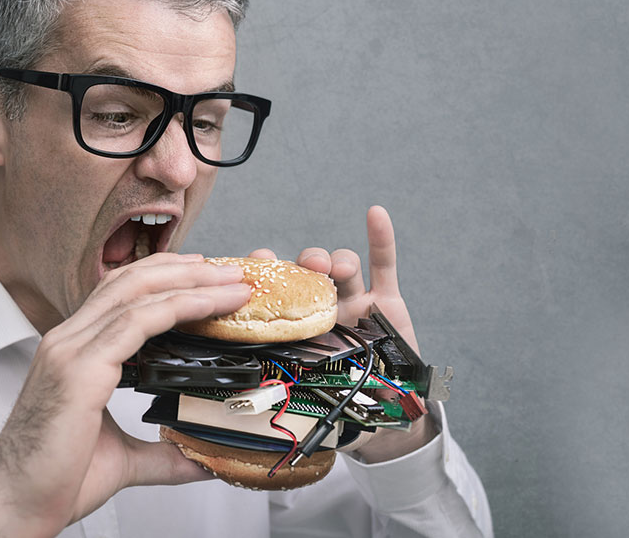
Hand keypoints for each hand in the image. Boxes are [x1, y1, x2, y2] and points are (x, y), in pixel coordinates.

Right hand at [0, 253, 251, 537]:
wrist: (15, 507)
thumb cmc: (54, 480)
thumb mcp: (123, 457)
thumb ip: (163, 453)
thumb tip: (200, 459)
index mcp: (76, 350)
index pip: (123, 293)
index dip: (168, 275)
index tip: (209, 275)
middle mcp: (70, 340)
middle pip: (132, 280)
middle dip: (187, 270)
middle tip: (232, 271)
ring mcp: (70, 350)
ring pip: (136, 293)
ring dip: (191, 283)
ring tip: (232, 282)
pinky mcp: (78, 370)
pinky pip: (135, 323)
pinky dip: (177, 307)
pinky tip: (207, 305)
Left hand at [250, 206, 434, 462]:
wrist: (386, 415)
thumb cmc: (342, 402)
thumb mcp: (307, 394)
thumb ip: (283, 387)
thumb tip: (241, 410)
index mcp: (298, 326)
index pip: (277, 292)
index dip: (266, 273)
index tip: (255, 263)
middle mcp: (323, 307)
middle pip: (309, 272)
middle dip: (304, 263)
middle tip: (302, 267)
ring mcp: (355, 301)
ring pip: (342, 266)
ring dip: (336, 260)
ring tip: (335, 268)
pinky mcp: (387, 301)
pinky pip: (383, 265)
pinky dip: (380, 238)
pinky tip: (375, 214)